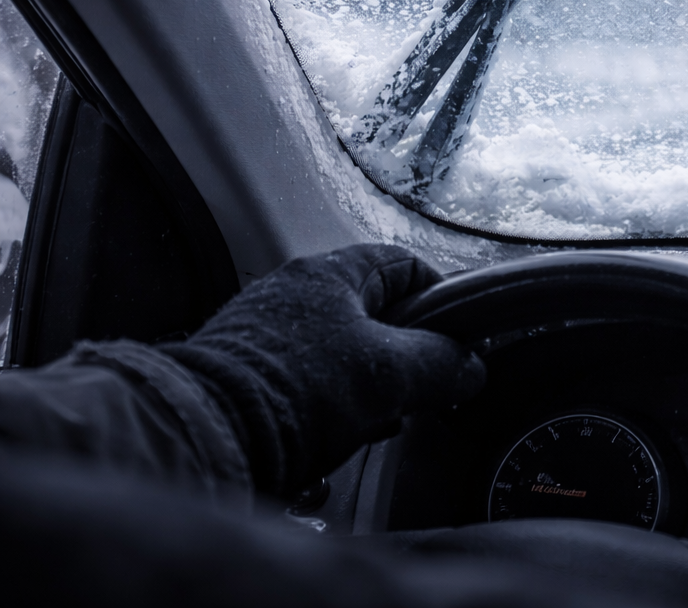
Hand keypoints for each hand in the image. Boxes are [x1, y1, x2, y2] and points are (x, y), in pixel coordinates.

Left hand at [163, 244, 484, 497]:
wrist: (203, 434)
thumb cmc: (299, 388)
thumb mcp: (389, 373)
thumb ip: (441, 364)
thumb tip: (470, 366)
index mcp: (330, 272)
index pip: (405, 265)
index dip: (440, 299)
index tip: (458, 337)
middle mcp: (293, 291)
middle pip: (373, 314)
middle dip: (403, 355)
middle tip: (419, 388)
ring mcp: (264, 331)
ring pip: (341, 352)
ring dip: (368, 386)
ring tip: (379, 419)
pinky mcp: (244, 373)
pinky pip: (306, 381)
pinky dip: (330, 404)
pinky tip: (336, 433)